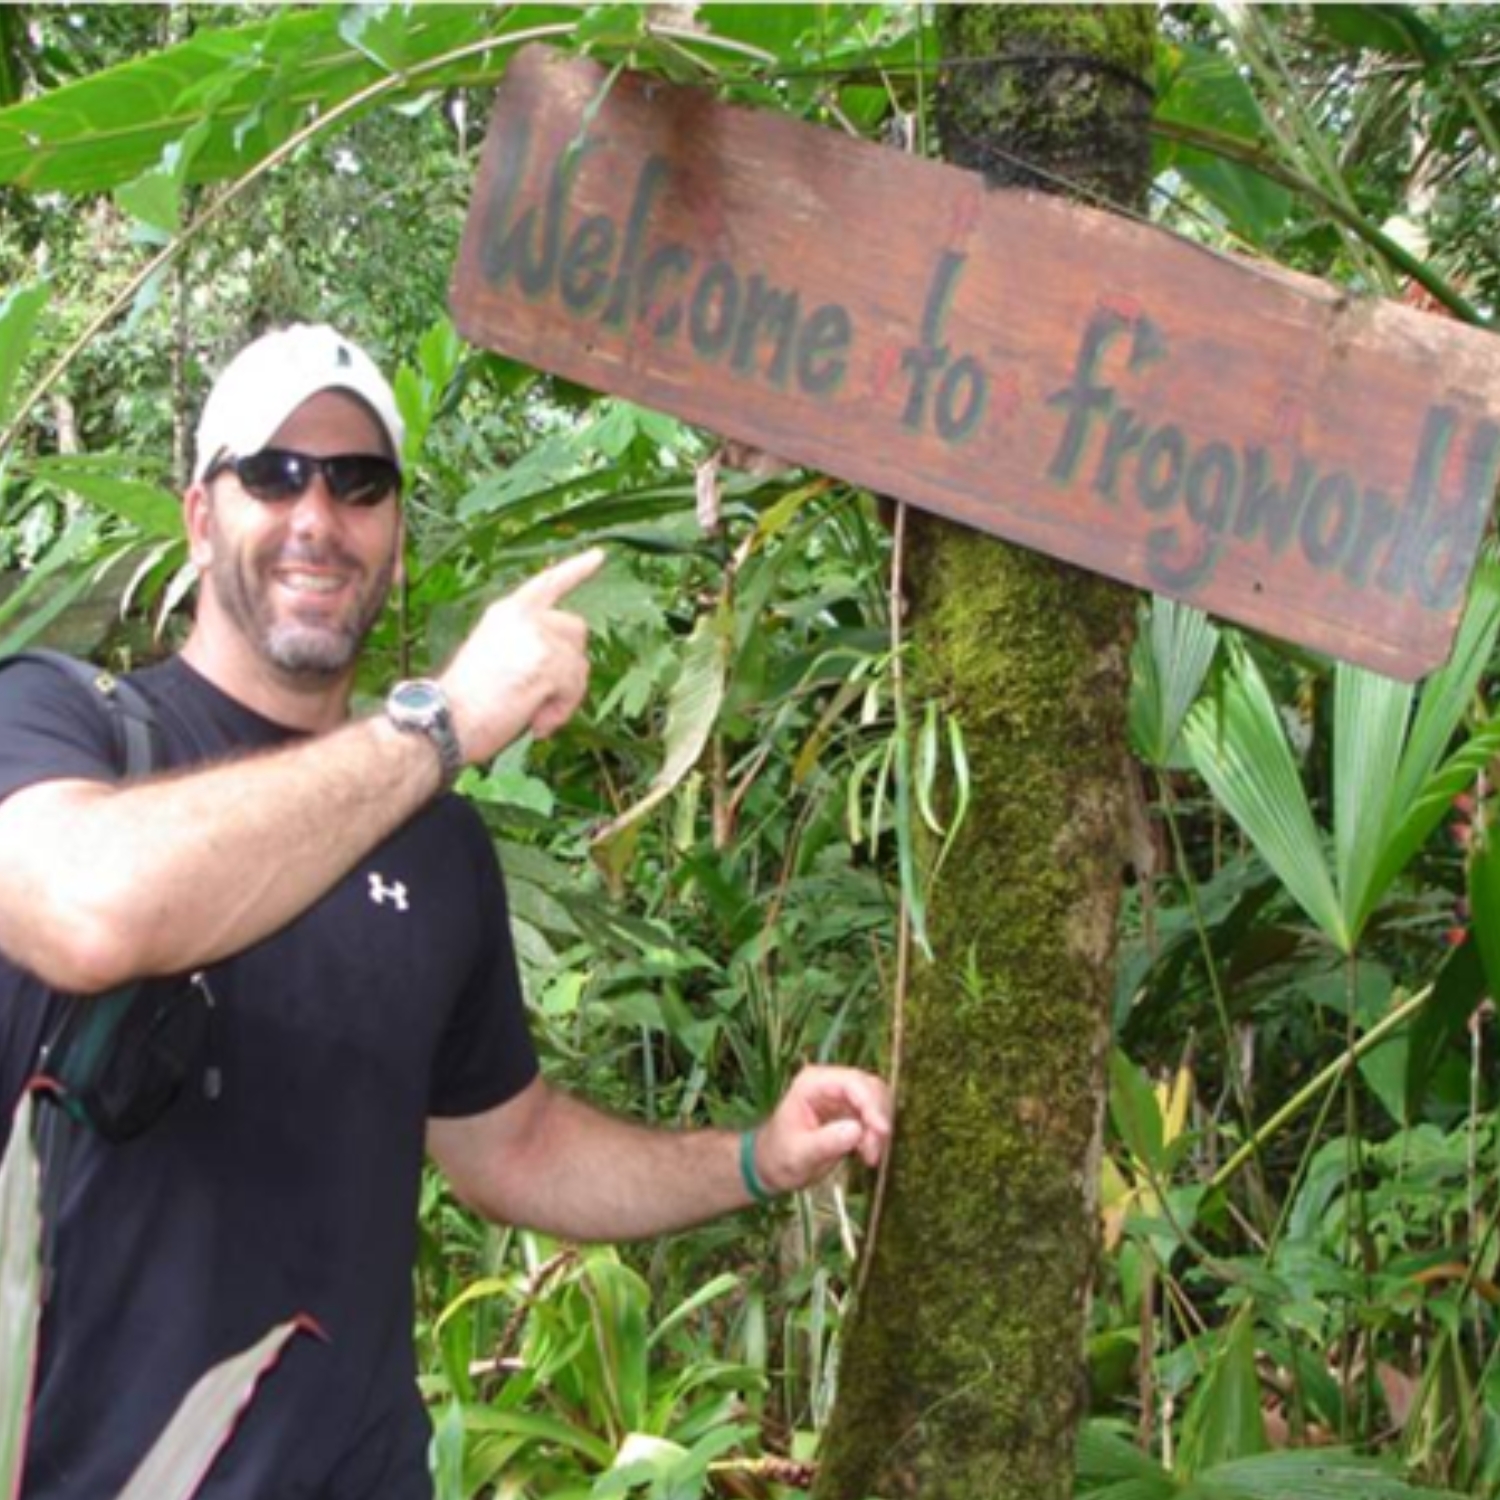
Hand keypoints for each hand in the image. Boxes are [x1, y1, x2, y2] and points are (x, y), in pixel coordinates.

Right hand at [440, 549, 604, 762]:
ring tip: (533, 715)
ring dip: (564, 695)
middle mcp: (523, 617)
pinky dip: (561, 711)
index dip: (576, 569)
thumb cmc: (464, 702)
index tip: (599, 555)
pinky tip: (537, 723)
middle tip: (544, 697)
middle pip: (576, 630)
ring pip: (579, 664)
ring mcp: (537, 637)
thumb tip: (563, 659)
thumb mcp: (494, 656)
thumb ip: (527, 646)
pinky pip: (575, 687)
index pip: (548, 583)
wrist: (444, 719)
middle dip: (569, 665)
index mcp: (507, 612)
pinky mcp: (548, 662)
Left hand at [753, 1065, 892, 1194]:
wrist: (774, 1165)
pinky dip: (877, 1134)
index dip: (871, 1104)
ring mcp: (842, 1096)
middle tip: (871, 1151)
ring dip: (879, 1129)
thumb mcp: (800, 1154)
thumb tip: (856, 1130)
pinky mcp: (851, 1111)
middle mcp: (830, 1083)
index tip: (882, 1131)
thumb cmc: (780, 1156)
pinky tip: (866, 1154)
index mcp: (813, 1083)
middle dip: (877, 1118)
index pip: (852, 1082)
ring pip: (878, 1101)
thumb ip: (827, 1142)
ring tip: (867, 1155)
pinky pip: (875, 1116)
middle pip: (871, 1087)